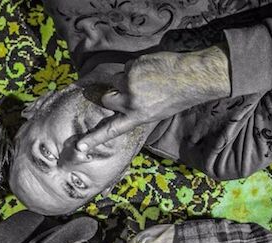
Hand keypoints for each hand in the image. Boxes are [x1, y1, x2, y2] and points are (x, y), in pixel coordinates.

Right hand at [76, 46, 230, 151]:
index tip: (80, 147)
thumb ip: (134, 112)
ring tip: (146, 78)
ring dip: (125, 78)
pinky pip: (126, 66)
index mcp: (137, 117)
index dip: (93, 139)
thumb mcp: (154, 113)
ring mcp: (131, 83)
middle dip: (113, 94)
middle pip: (106, 98)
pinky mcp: (133, 67)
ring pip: (115, 79)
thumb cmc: (175, 97)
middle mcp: (131, 102)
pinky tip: (150, 69)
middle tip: (130, 90)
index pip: (111, 130)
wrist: (191, 76)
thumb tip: (116, 106)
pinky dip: (136, 67)